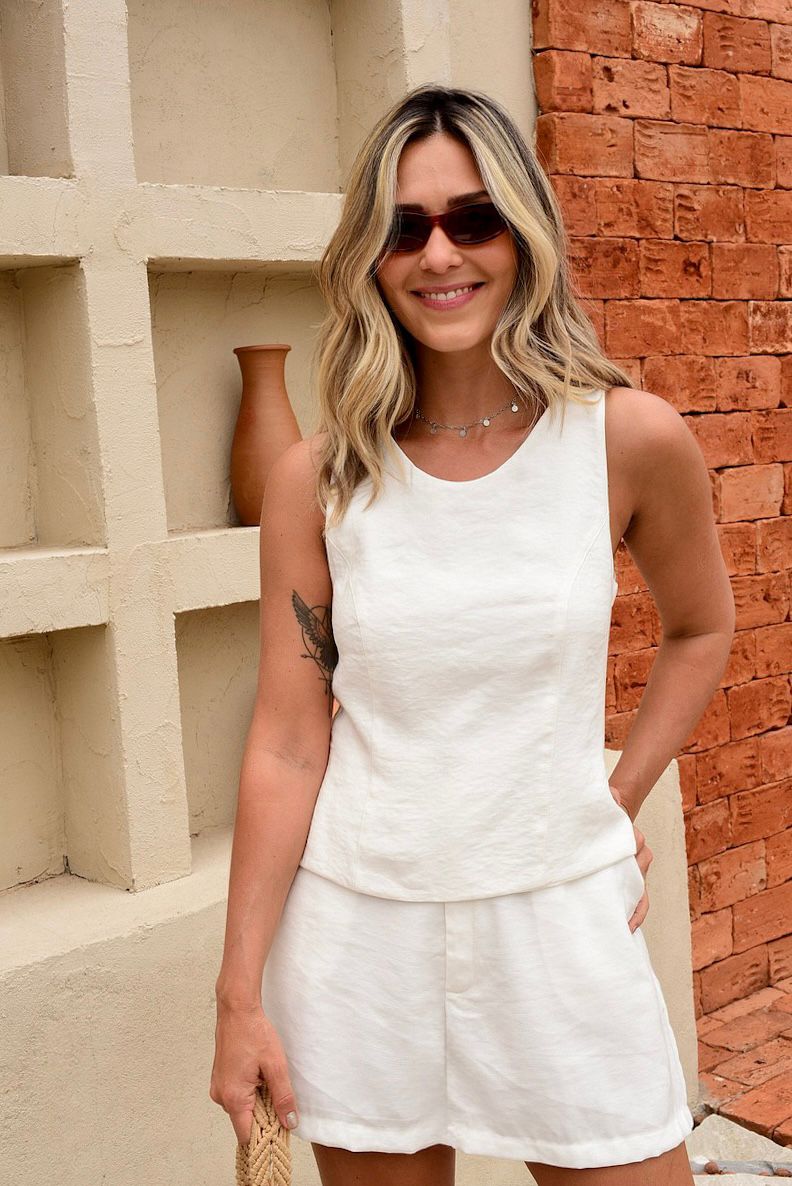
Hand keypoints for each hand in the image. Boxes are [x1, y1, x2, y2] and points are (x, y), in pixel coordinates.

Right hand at [210, 1001, 299, 1144]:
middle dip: (264, 1116)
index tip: (279, 1132)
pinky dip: (250, 1092)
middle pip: (245, 1122)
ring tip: (268, 1080)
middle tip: (279, 1098)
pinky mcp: (220, 1079)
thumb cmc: (254, 1034)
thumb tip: (289, 1122)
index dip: (264, 1138)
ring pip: (242, 1108)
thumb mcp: (276, 1066)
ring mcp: (218, 1088)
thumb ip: (283, 1097)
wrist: (237, 1010)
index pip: (247, 1136)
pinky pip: (237, 1096)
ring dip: (257, 1102)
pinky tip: (259, 1076)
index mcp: (233, 1098)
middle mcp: (221, 1097)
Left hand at [609, 782, 652, 932]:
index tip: (618, 861)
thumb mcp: (606, 806)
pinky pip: (641, 903)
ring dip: (633, 906)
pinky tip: (628, 930)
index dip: (628, 852)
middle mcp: (640, 856)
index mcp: (634, 838)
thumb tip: (611, 793)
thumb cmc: (607, 817)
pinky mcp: (633, 886)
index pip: (636, 844)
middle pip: (637, 870)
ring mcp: (638, 873)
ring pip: (640, 890)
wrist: (612, 825)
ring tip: (621, 924)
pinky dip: (638, 916)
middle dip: (625, 883)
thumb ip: (609, 797)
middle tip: (609, 898)